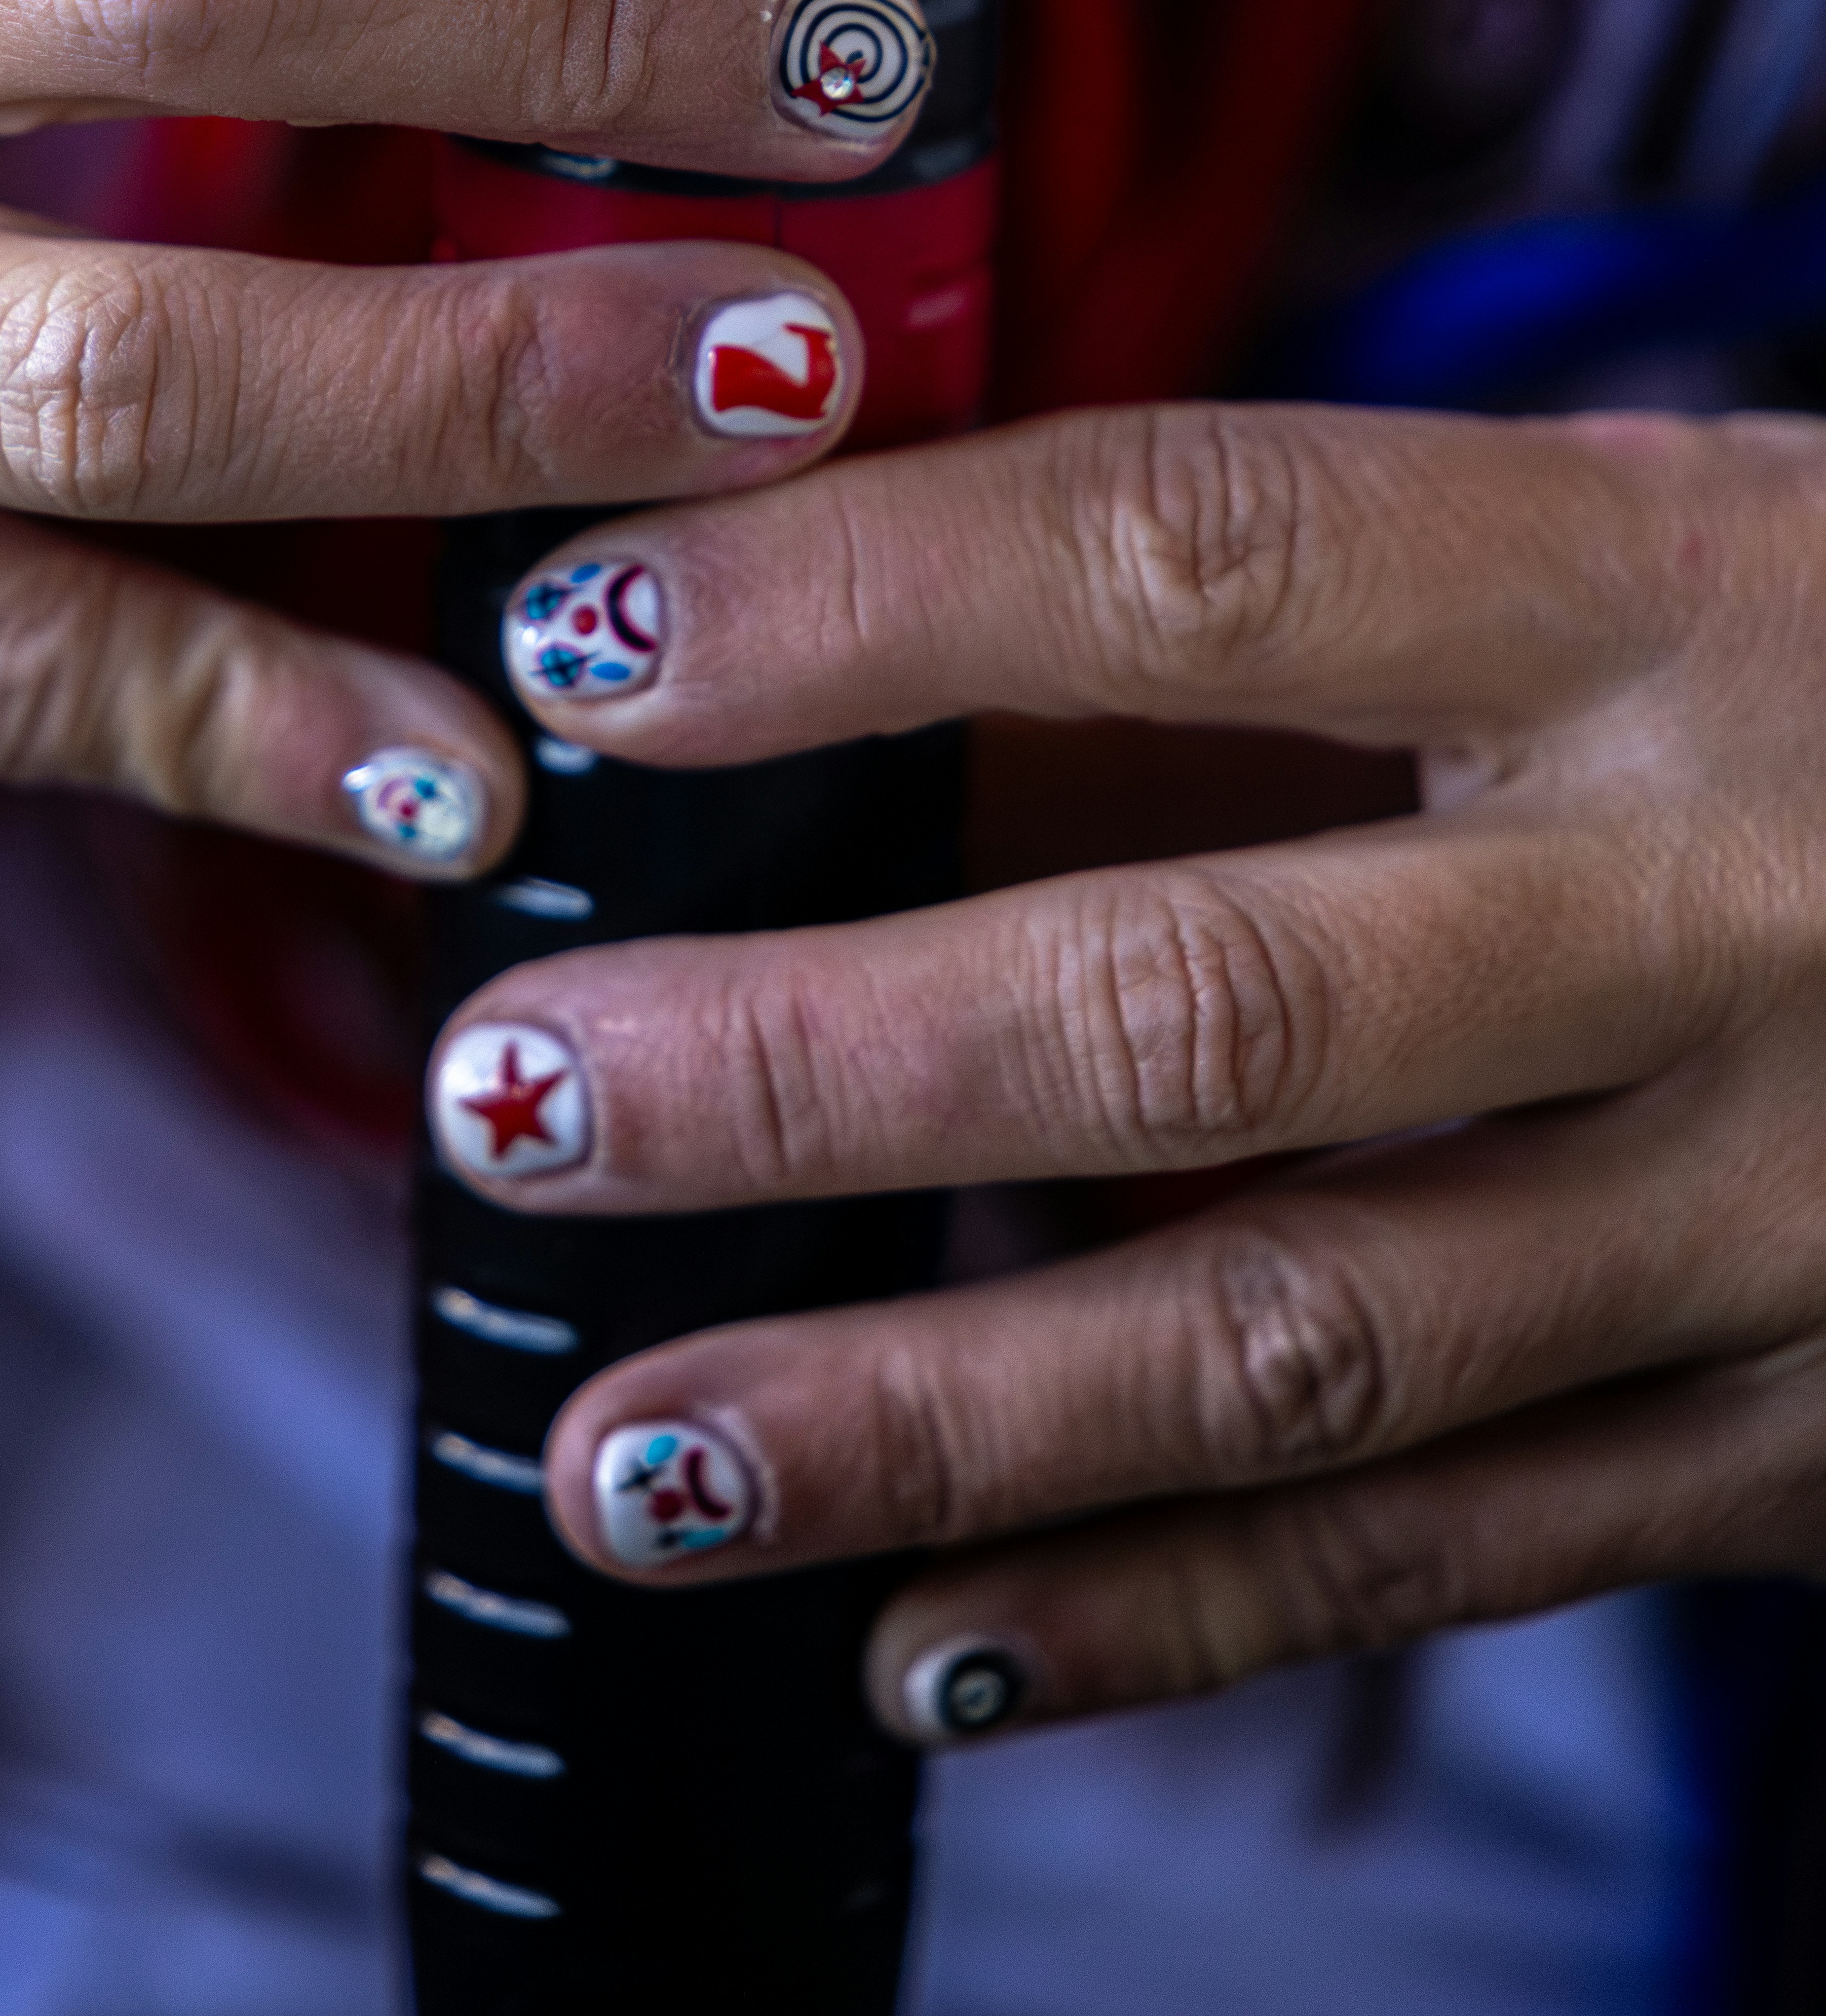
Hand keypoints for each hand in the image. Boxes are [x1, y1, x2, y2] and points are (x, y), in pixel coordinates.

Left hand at [437, 401, 1825, 1716]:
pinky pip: (1446, 1552)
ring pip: (1294, 1342)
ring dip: (925, 1417)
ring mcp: (1779, 1206)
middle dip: (818, 1063)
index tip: (581, 642)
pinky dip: (1163, 1618)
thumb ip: (1225, 639)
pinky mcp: (1809, 1436)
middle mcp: (1714, 905)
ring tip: (621, 1451)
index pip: (1196, 557)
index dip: (872, 601)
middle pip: (1207, 1001)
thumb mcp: (1598, 557)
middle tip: (512, 1091)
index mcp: (1649, 595)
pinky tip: (916, 1651)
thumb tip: (809, 683)